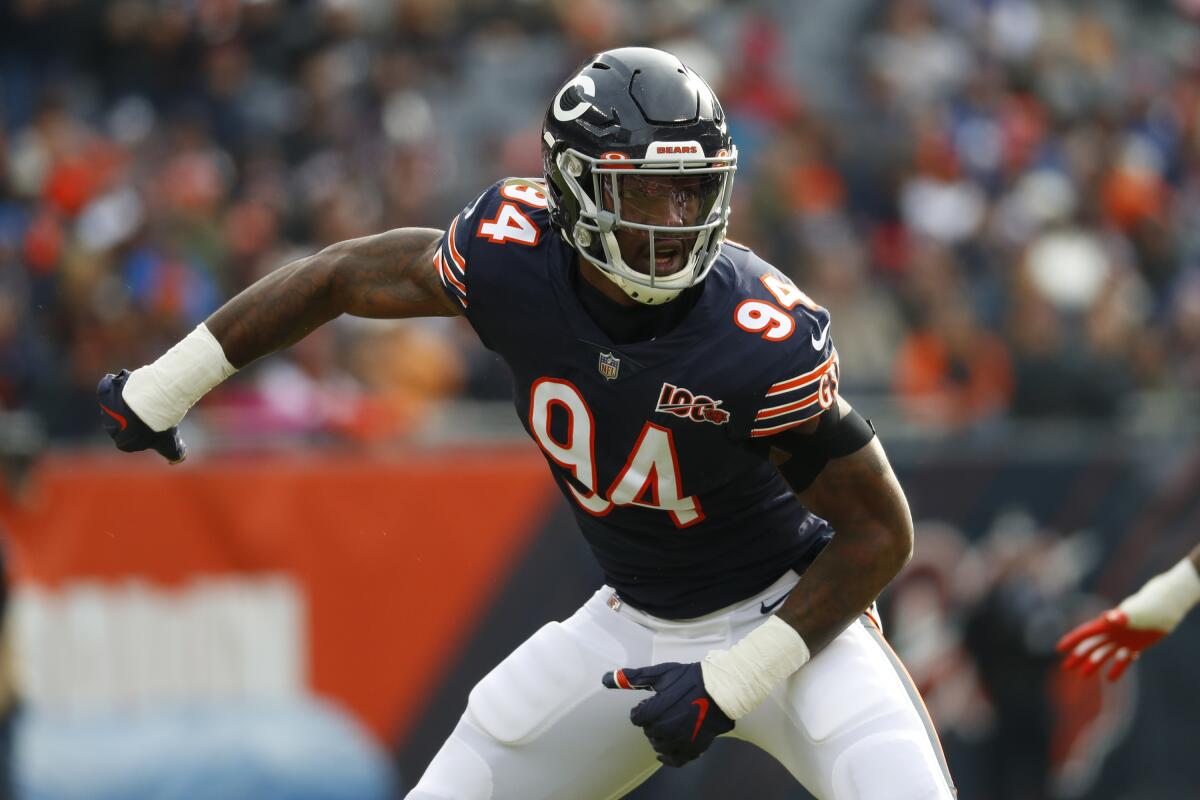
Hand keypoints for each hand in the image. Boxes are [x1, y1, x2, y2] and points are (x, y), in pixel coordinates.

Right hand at [97, 370, 186, 463]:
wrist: (154, 399)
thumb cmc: (162, 424)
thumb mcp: (171, 444)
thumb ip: (174, 454)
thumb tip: (175, 460)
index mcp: (122, 443)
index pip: (134, 437)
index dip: (147, 429)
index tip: (157, 422)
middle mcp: (110, 427)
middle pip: (125, 420)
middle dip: (138, 414)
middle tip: (155, 408)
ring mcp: (105, 409)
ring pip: (119, 403)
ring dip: (132, 400)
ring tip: (148, 396)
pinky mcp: (105, 392)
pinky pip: (110, 387)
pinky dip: (120, 385)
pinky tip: (136, 385)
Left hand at [602, 662, 733, 766]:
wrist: (720, 690)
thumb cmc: (688, 679)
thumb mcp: (660, 674)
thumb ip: (632, 678)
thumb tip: (606, 679)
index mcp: (654, 711)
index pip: (636, 717)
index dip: (643, 709)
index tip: (652, 703)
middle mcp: (664, 729)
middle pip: (648, 731)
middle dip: (652, 722)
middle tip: (664, 711)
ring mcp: (678, 741)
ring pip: (659, 746)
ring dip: (659, 737)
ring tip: (669, 725)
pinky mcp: (691, 748)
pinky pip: (674, 760)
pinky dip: (668, 758)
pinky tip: (665, 753)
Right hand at [1056, 609, 1164, 680]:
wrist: (1165, 608)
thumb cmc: (1148, 607)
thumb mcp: (1134, 612)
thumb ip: (1121, 616)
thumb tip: (1109, 617)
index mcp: (1107, 624)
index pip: (1085, 634)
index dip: (1071, 641)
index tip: (1059, 649)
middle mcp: (1112, 633)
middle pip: (1090, 646)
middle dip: (1078, 657)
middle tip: (1066, 668)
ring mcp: (1123, 640)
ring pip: (1104, 654)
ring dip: (1093, 664)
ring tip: (1083, 676)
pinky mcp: (1135, 645)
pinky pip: (1124, 659)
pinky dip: (1117, 667)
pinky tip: (1111, 679)